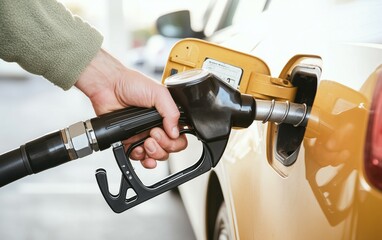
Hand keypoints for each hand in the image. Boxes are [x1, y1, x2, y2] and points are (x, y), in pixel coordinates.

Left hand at [75, 49, 186, 167]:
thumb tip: (176, 132)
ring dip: (153, 153)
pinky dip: (139, 157)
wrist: (108, 87)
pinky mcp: (130, 141)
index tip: (164, 132)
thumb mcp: (158, 93)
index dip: (174, 140)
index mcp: (166, 116)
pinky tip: (138, 149)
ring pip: (155, 155)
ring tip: (146, 142)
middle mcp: (157, 127)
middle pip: (169, 149)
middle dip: (163, 146)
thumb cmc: (131, 84)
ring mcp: (143, 135)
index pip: (179, 137)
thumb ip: (172, 112)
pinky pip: (138, 156)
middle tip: (153, 134)